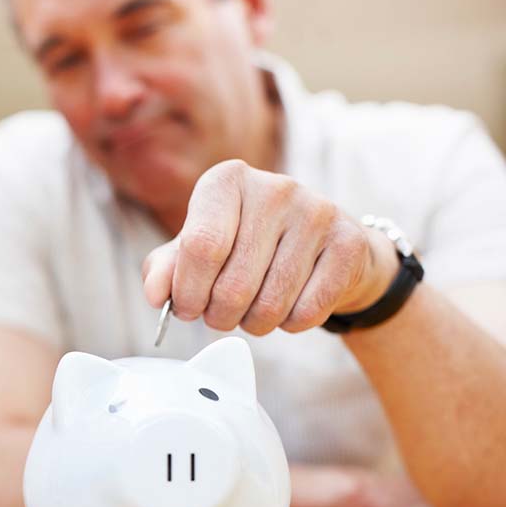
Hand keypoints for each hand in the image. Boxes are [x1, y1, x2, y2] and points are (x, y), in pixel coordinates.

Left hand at [141, 160, 400, 334]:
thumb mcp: (198, 251)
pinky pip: (307, 311)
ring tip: (254, 311)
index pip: (200, 247)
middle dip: (219, 317)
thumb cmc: (245, 248)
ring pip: (271, 304)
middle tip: (222, 316)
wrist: (321, 248)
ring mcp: (317, 211)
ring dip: (254, 324)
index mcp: (226, 181)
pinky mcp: (349, 242)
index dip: (188, 293)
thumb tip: (156, 295)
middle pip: (233, 285)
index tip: (188, 309)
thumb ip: (166, 269)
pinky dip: (291, 325)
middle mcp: (274, 187)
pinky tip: (290, 307)